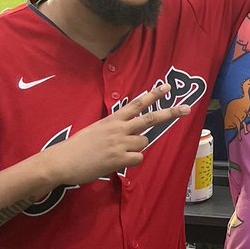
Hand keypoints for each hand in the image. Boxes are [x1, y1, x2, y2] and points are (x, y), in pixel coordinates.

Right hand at [40, 85, 189, 186]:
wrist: (62, 161)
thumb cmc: (77, 147)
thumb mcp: (97, 129)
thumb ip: (115, 127)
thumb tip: (129, 130)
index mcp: (113, 119)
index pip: (137, 103)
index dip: (153, 94)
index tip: (167, 86)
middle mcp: (120, 128)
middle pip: (151, 118)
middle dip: (171, 113)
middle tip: (187, 108)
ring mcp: (120, 143)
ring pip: (145, 142)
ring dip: (137, 147)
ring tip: (118, 152)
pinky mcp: (119, 158)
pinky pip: (138, 158)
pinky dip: (132, 161)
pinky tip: (118, 162)